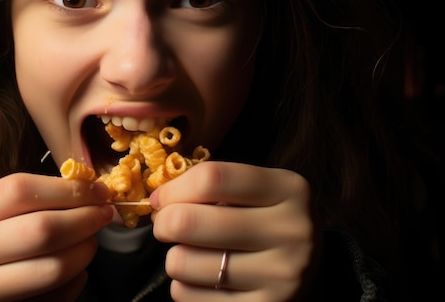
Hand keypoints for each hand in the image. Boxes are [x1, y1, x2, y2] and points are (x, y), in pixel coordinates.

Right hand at [0, 172, 112, 301]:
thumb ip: (32, 203)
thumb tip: (90, 191)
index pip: (17, 190)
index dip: (65, 189)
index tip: (96, 190)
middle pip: (38, 229)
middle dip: (83, 219)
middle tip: (103, 215)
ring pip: (49, 269)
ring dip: (83, 252)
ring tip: (90, 243)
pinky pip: (51, 299)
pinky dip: (73, 283)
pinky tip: (74, 273)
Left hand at [150, 161, 315, 301]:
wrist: (310, 273)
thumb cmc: (267, 223)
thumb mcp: (256, 193)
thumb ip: (213, 187)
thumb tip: (158, 198)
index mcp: (289, 190)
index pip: (212, 179)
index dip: (174, 188)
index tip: (162, 198)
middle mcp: (291, 232)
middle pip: (188, 221)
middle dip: (164, 223)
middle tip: (168, 226)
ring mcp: (280, 277)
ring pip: (183, 262)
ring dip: (176, 258)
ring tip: (194, 255)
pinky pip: (188, 296)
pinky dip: (185, 287)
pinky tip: (204, 281)